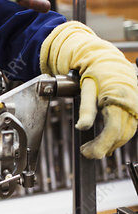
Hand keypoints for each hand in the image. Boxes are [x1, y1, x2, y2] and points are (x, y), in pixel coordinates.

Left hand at [41, 21, 137, 158]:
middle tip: (86, 151)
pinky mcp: (136, 110)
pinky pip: (129, 128)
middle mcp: (131, 106)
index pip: (112, 131)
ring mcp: (135, 109)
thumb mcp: (87, 88)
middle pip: (120, 136)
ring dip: (111, 143)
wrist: (108, 61)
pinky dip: (118, 136)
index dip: (100, 145)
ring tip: (94, 148)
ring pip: (126, 134)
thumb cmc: (96, 72)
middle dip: (103, 147)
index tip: (87, 152)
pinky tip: (108, 141)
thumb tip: (81, 127)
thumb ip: (86, 108)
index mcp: (118, 100)